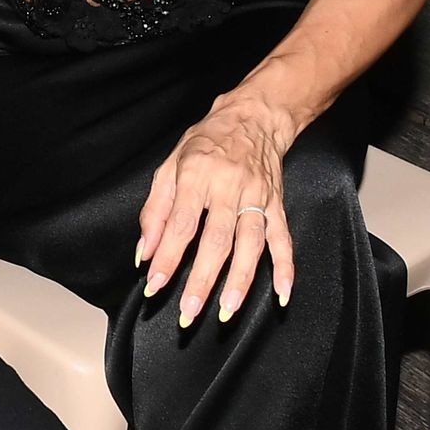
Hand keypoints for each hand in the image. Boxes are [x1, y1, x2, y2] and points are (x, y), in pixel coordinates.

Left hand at [136, 94, 294, 328]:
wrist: (253, 118)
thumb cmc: (206, 141)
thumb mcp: (169, 165)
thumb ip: (154, 210)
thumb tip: (144, 252)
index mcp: (196, 175)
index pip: (180, 224)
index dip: (167, 257)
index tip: (156, 285)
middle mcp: (228, 187)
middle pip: (216, 240)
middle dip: (202, 280)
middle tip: (189, 312)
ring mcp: (257, 197)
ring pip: (250, 245)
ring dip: (239, 281)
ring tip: (226, 311)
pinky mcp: (277, 204)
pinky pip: (283, 239)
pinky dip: (285, 268)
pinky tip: (282, 294)